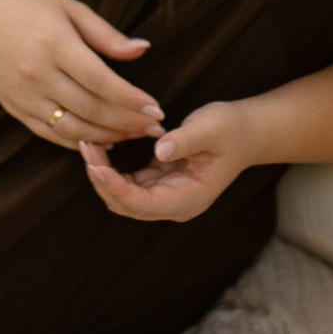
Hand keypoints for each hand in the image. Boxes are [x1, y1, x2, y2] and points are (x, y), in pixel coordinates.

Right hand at [0, 0, 158, 149]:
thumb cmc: (29, 7)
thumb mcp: (70, 9)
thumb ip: (106, 34)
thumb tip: (143, 49)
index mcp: (54, 44)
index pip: (100, 81)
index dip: (131, 100)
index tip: (156, 109)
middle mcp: (37, 74)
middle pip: (90, 109)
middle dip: (127, 123)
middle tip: (155, 129)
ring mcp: (23, 95)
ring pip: (72, 128)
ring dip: (107, 137)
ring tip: (134, 136)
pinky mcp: (14, 108)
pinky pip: (51, 134)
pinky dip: (79, 142)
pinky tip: (104, 141)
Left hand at [80, 100, 251, 222]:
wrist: (247, 132)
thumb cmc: (231, 129)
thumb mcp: (211, 128)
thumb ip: (185, 140)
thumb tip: (160, 150)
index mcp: (187, 199)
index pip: (141, 203)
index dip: (114, 186)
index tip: (95, 164)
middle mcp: (174, 205)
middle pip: (126, 205)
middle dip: (102, 179)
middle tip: (85, 146)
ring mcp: (166, 196)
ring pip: (123, 196)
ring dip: (103, 174)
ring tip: (88, 144)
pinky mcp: (159, 184)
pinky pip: (127, 183)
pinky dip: (112, 168)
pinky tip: (102, 146)